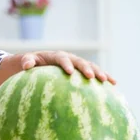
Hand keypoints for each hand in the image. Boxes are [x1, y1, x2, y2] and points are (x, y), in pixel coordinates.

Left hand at [0, 51, 115, 87]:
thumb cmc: (31, 63)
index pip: (62, 58)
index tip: (70, 72)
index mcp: (56, 56)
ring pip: (91, 66)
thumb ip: (27, 61)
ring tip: (107, 81)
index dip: (66, 64)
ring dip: (99, 72)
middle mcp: (69, 58)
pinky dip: (104, 77)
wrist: (38, 63)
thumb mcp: (27, 61)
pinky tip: (114, 84)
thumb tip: (26, 65)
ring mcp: (77, 64)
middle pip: (80, 62)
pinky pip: (94, 73)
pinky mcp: (82, 71)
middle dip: (86, 69)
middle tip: (91, 77)